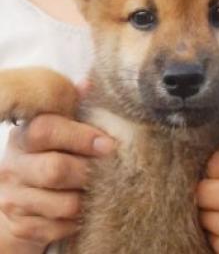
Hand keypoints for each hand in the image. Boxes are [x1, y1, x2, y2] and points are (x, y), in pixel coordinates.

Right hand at [0, 114, 114, 253]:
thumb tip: (88, 83)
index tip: (109, 145)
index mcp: (25, 136)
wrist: (24, 197)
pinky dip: (80, 221)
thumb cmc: (53, 155)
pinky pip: (61, 227)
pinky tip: (84, 209)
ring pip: (65, 204)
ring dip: (89, 198)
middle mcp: (14, 166)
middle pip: (55, 169)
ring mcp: (14, 197)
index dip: (81, 137)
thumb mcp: (62, 128)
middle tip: (111, 172)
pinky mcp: (22, 225)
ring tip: (98, 190)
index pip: (47, 130)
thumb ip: (74, 107)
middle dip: (89, 172)